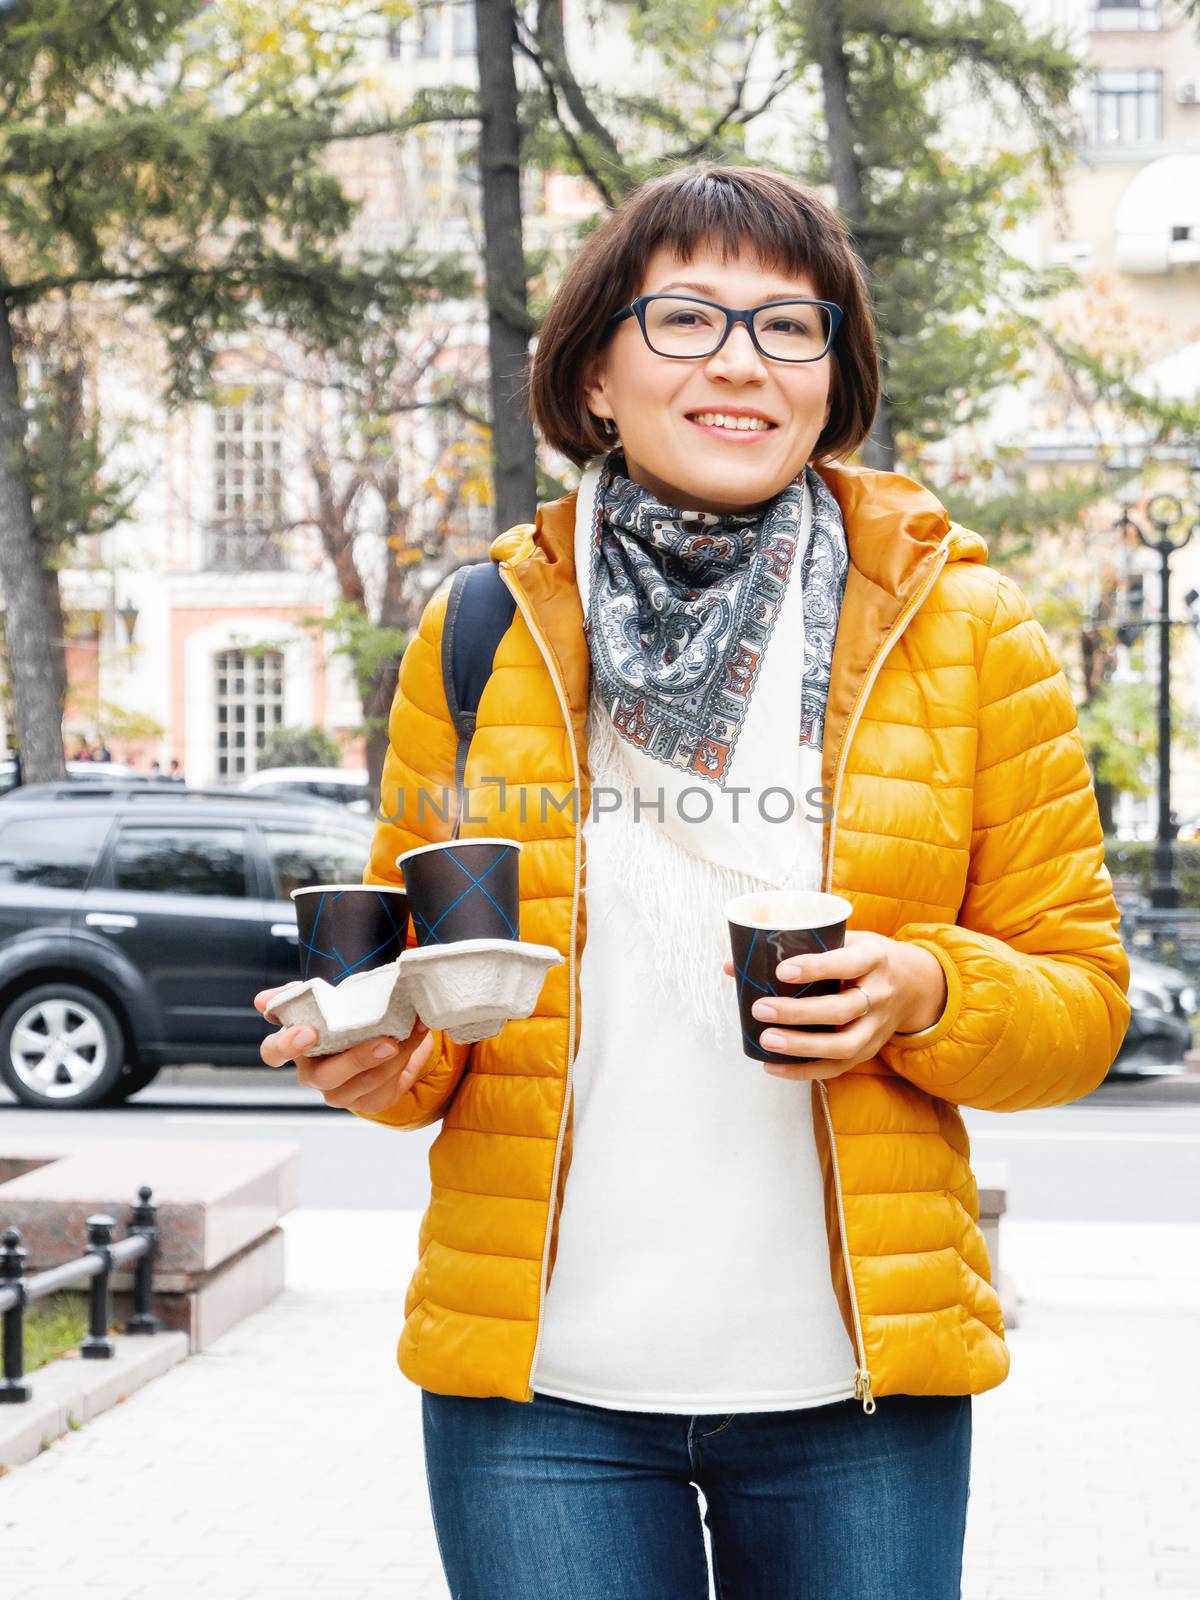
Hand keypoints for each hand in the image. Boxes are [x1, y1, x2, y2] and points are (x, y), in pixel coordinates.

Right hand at [253, 986, 434, 1114]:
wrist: (379, 1034)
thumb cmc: (344, 1017)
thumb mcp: (324, 1000)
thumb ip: (296, 996)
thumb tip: (262, 1000)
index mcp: (295, 1048)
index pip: (274, 1053)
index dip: (287, 1045)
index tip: (307, 1032)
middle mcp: (313, 1074)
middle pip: (325, 1076)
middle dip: (356, 1060)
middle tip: (384, 1042)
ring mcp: (339, 1092)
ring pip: (361, 1085)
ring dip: (389, 1061)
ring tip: (409, 1036)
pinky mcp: (368, 1101)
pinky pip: (384, 1090)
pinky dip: (404, 1063)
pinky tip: (416, 1041)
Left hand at [720, 930, 946, 1082]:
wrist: (916, 984)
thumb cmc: (865, 957)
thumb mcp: (844, 939)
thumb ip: (796, 948)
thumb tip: (733, 965)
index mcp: (873, 958)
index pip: (846, 963)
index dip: (815, 968)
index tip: (781, 970)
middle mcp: (880, 994)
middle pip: (841, 1009)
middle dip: (799, 1013)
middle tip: (761, 1009)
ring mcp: (877, 1026)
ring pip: (843, 1045)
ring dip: (802, 1047)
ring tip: (766, 1041)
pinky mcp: (870, 1049)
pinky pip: (838, 1067)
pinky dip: (805, 1071)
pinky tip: (774, 1067)